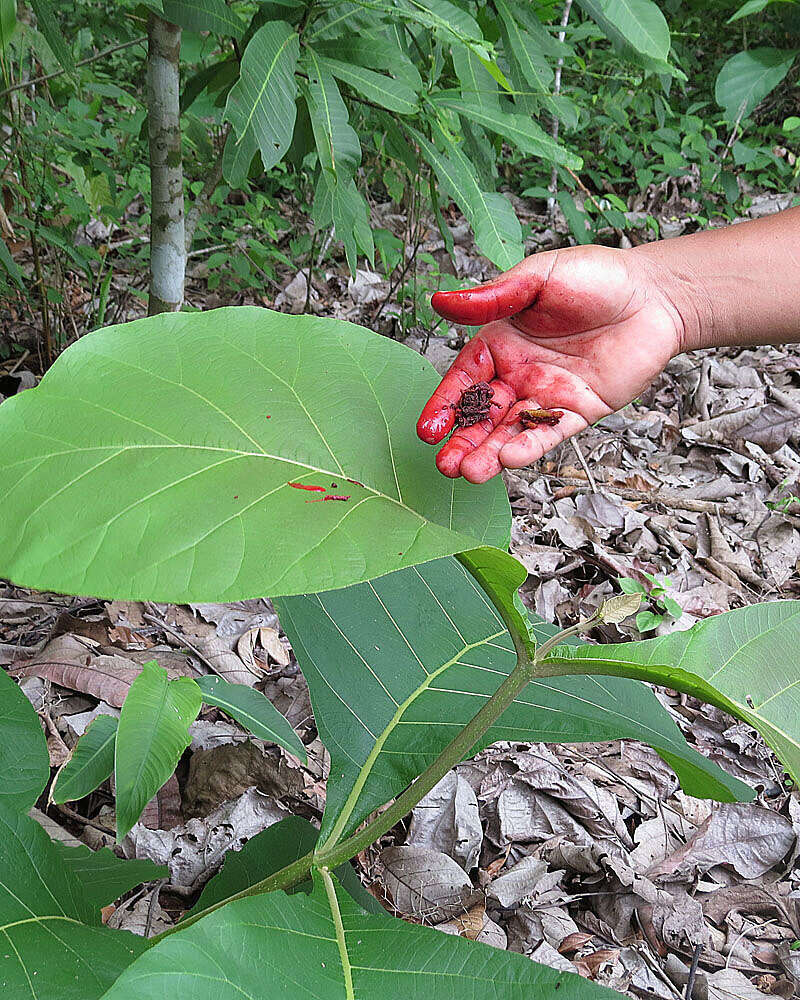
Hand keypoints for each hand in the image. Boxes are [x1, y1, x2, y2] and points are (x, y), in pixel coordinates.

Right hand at [416, 244, 686, 482]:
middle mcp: (520, 373)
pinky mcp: (579, 411)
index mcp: (502, 342)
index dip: (444, 405)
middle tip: (444, 465)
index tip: (428, 430)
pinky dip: (530, 447)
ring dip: (490, 452)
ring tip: (467, 472)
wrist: (656, 295)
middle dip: (463, 440)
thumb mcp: (538, 277)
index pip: (465, 379)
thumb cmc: (597, 278)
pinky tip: (510, 460)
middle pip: (484, 414)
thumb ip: (492, 296)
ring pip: (512, 431)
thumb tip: (440, 301)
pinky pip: (550, 433)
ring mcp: (548, 395)